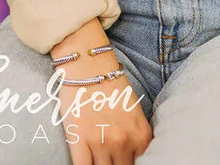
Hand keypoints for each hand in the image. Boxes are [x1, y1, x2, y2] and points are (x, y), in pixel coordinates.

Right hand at [50, 18, 152, 162]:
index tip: (125, 162)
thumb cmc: (112, 86)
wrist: (89, 64)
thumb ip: (137, 138)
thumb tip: (134, 158)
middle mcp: (123, 142)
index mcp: (140, 135)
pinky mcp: (78, 140)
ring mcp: (101, 142)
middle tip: (111, 160)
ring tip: (98, 160)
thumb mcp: (135, 112)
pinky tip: (84, 164)